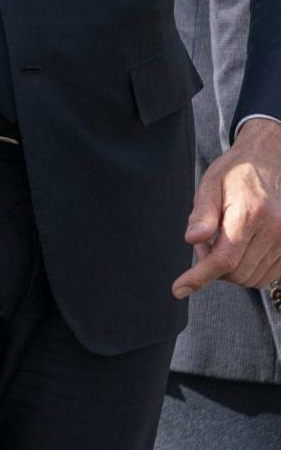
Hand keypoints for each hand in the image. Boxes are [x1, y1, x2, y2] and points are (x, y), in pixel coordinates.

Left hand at [172, 117, 280, 297]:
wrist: (270, 160)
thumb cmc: (237, 172)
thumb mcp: (211, 184)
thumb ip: (202, 214)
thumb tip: (192, 240)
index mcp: (250, 213)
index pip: (223, 259)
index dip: (199, 277)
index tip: (179, 289)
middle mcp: (274, 230)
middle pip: (235, 273)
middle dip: (212, 266)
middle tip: (205, 240)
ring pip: (251, 278)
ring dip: (230, 269)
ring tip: (224, 240)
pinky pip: (266, 276)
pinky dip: (248, 270)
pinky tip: (241, 248)